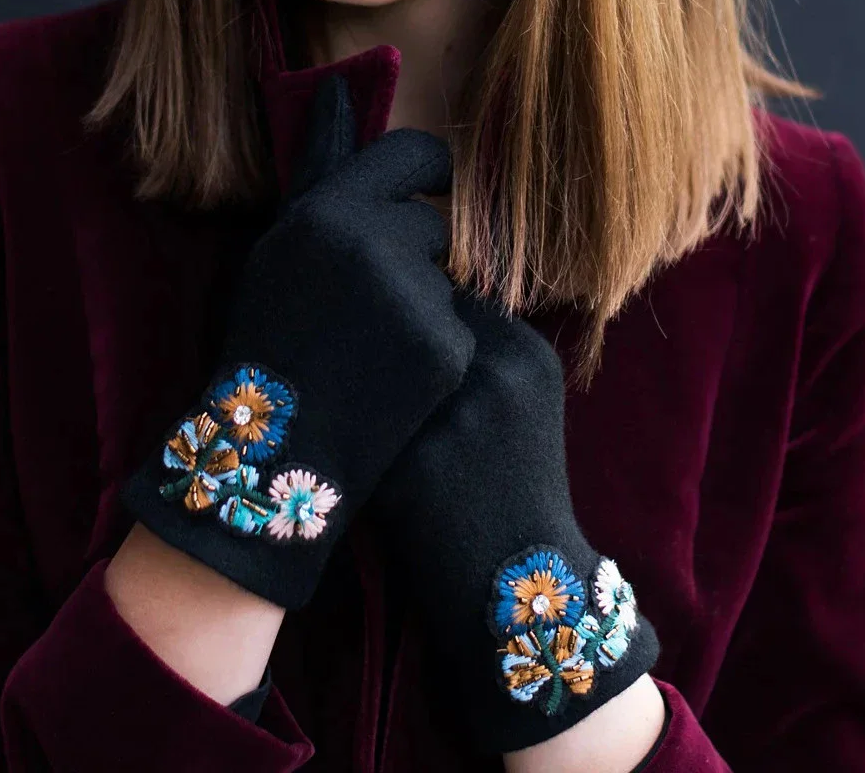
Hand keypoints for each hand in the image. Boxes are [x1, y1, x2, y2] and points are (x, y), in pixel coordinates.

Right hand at [120, 74, 475, 608]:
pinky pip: (462, 328)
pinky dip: (439, 355)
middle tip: (373, 310)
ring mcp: (412, 296)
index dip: (428, 166)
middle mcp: (370, 241)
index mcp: (325, 210)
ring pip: (447, 281)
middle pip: (431, 225)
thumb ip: (319, 171)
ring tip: (374, 354)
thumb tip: (338, 89)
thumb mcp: (280, 246)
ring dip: (425, 308)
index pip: (408, 152)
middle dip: (416, 258)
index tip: (436, 180)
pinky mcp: (445, 348)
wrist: (272, 455)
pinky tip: (397, 385)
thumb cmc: (270, 342)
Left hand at [369, 287, 661, 756]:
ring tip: (336, 375)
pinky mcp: (414, 468)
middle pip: (413, 320)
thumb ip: (481, 344)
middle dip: (381, 327)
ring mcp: (455, 422)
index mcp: (528, 353)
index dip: (414, 304)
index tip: (387, 311)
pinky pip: (357, 416)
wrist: (520, 576)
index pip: (451, 293)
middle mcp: (496, 377)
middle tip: (348, 332)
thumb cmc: (514, 480)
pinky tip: (338, 428)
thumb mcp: (523, 398)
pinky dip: (343, 420)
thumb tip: (407, 288)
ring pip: (378, 363)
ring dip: (353, 367)